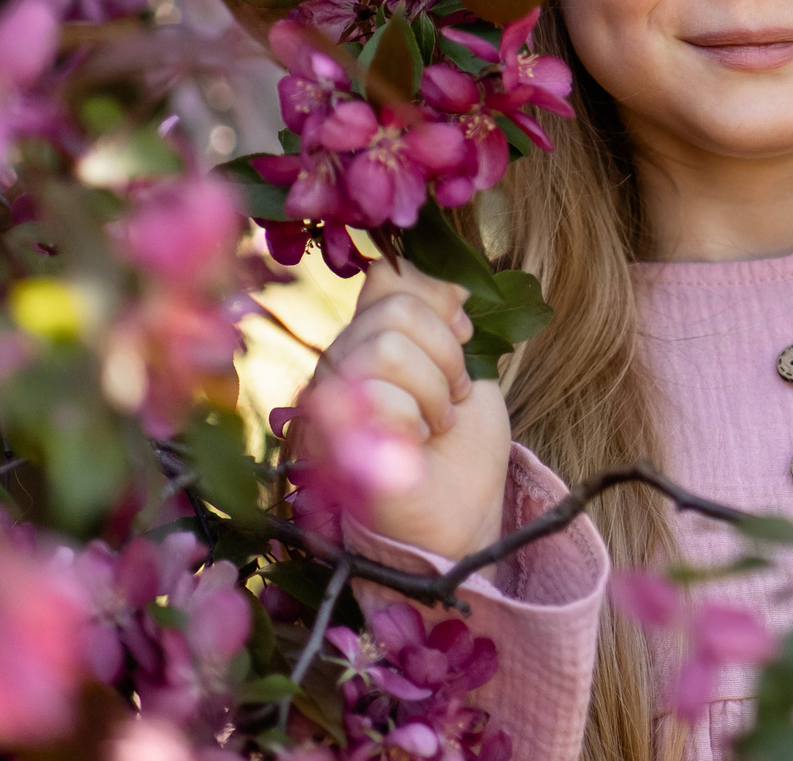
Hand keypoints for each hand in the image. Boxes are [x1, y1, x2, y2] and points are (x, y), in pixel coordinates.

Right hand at [305, 258, 512, 561]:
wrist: (460, 518)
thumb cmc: (461, 449)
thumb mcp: (464, 367)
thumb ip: (440, 319)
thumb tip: (434, 273)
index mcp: (368, 338)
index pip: (388, 278)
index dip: (437, 298)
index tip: (464, 335)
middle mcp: (338, 363)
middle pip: (393, 310)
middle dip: (446, 353)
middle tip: (456, 396)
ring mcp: (327, 401)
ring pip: (385, 348)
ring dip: (435, 389)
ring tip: (438, 421)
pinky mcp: (329, 440)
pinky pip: (378, 397)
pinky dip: (417, 421)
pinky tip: (416, 445)